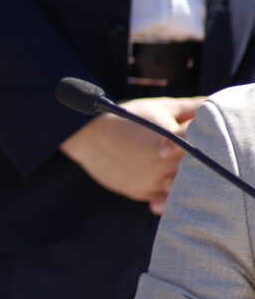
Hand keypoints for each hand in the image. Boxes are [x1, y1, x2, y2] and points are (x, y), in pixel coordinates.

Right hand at [60, 96, 204, 213]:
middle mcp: (168, 166)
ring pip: (179, 187)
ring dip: (178, 179)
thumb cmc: (124, 117)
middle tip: (179, 154)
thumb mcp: (159, 107)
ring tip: (165, 164)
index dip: (204, 141)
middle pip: (195, 171)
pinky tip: (152, 172)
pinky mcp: (142, 192)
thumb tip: (210, 104)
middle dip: (192, 163)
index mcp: (177, 141)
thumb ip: (189, 108)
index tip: (196, 137)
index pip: (205, 146)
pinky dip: (161, 186)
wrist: (87, 136)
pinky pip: (161, 194)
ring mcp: (155, 181)